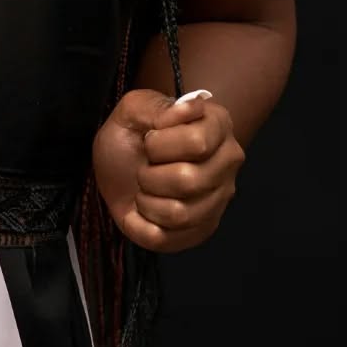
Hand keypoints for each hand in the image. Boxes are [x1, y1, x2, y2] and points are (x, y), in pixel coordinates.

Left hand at [92, 87, 245, 253]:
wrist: (118, 166)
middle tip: (145, 166)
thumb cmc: (131, 135)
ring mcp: (218, 200)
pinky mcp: (200, 231)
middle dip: (150, 174)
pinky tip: (144, 210)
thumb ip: (157, 107)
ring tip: (146, 188)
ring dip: (146, 200)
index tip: (149, 139)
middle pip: (189, 180)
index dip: (160, 144)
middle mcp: (228, 163)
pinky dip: (141, 224)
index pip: (197, 143)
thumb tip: (190, 107)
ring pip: (179, 213)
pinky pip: (164, 239)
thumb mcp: (131, 111)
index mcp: (218, 126)